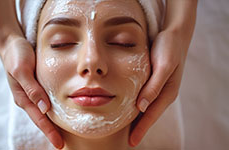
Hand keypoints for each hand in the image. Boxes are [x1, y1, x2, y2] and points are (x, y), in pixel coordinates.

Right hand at [2, 36, 63, 148]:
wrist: (12, 44)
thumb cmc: (17, 55)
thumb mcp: (22, 70)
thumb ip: (32, 89)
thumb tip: (44, 109)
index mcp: (23, 98)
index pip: (39, 119)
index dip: (49, 131)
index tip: (59, 144)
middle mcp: (28, 99)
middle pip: (42, 119)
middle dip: (51, 132)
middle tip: (62, 145)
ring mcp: (32, 93)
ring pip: (44, 112)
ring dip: (52, 123)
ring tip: (63, 134)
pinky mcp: (36, 87)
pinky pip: (46, 102)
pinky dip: (53, 110)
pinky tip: (60, 113)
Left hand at [129, 29, 190, 145]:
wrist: (174, 34)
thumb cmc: (168, 48)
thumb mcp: (163, 65)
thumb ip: (154, 86)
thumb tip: (141, 107)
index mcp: (167, 92)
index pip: (151, 115)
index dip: (141, 129)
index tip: (132, 142)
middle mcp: (162, 93)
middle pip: (148, 115)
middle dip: (139, 128)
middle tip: (129, 142)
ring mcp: (158, 88)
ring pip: (146, 108)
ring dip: (137, 119)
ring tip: (127, 131)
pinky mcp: (152, 82)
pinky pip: (144, 98)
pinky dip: (136, 107)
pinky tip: (129, 109)